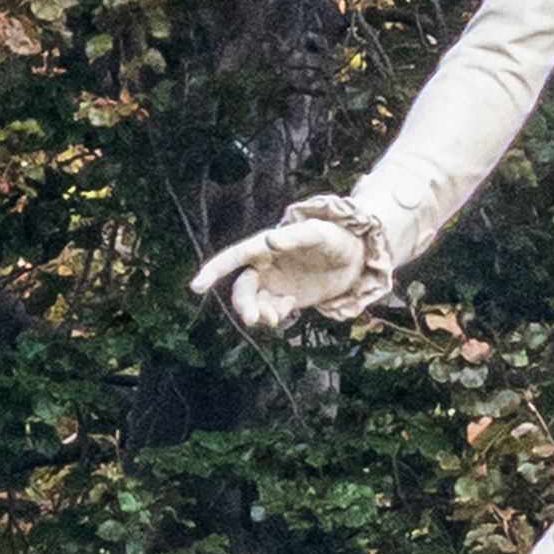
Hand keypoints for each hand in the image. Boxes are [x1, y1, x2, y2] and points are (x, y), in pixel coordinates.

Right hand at [192, 199, 395, 330]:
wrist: (357, 255)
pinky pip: (272, 312)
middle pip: (243, 289)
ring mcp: (276, 284)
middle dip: (244, 305)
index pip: (233, 258)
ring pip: (255, 304)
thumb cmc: (335, 237)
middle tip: (254, 319)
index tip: (196, 287)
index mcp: (264, 246)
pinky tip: (290, 308)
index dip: (213, 270)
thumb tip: (269, 240)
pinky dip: (276, 315)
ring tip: (277, 316)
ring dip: (260, 314)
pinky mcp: (289, 298)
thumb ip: (293, 237)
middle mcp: (265, 266)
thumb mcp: (317, 234)